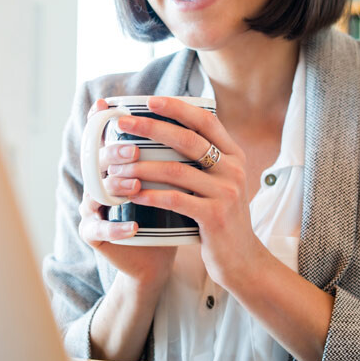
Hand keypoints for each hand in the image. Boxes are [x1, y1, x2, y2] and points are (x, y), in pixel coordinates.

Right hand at [78, 99, 176, 290]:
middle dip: (114, 154)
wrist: (158, 254)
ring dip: (115, 188)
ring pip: (95, 193)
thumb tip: (204, 113)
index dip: (98, 120)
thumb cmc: (168, 212)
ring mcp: (92, 208)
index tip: (106, 105)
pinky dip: (116, 228)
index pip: (100, 138)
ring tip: (135, 186)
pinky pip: (99, 230)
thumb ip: (177, 152)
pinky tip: (133, 227)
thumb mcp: (174, 180)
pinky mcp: (92, 234)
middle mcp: (98, 182)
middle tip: (133, 151)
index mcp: (114, 165)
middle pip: (96, 161)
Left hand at [112, 96, 265, 289]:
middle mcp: (233, 169)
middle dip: (151, 128)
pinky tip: (132, 194)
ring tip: (116, 167)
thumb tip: (167, 133)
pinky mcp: (215, 217)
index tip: (149, 100)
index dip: (177, 107)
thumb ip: (204, 160)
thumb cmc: (222, 218)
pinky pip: (176, 200)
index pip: (206, 120)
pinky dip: (151, 195)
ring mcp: (226, 192)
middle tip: (123, 124)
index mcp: (234, 155)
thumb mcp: (222, 183)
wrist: (242, 259)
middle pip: (188, 140)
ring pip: (176, 171)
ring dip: (141, 167)